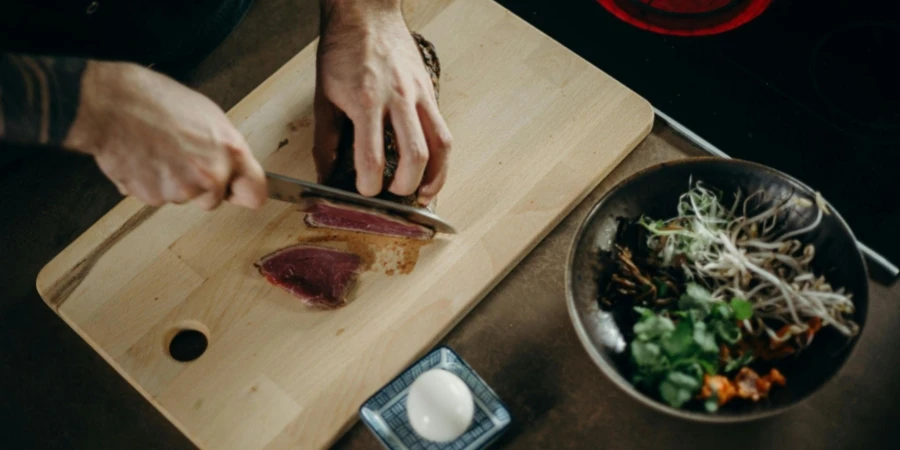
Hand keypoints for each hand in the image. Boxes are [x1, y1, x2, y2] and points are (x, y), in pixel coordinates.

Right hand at [63, 61, 266, 209]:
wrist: (111, 104)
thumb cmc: (157, 101)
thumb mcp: (208, 116)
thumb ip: (225, 149)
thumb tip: (233, 167)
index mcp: (230, 151)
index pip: (256, 193)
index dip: (246, 193)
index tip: (240, 192)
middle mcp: (211, 174)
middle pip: (214, 199)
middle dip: (201, 187)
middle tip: (182, 158)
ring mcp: (182, 189)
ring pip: (183, 197)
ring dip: (172, 182)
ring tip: (159, 151)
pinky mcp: (154, 197)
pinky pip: (157, 197)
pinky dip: (150, 183)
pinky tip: (143, 158)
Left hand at [314, 0, 451, 204]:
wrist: (366, 14)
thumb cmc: (342, 51)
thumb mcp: (323, 97)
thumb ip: (324, 141)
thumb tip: (325, 175)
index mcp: (365, 102)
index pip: (373, 157)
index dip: (369, 185)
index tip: (365, 192)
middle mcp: (397, 99)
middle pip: (415, 155)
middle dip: (405, 186)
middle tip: (392, 195)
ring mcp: (418, 94)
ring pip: (439, 145)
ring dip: (434, 176)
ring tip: (423, 194)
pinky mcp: (429, 91)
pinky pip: (443, 130)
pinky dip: (441, 156)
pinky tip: (432, 169)